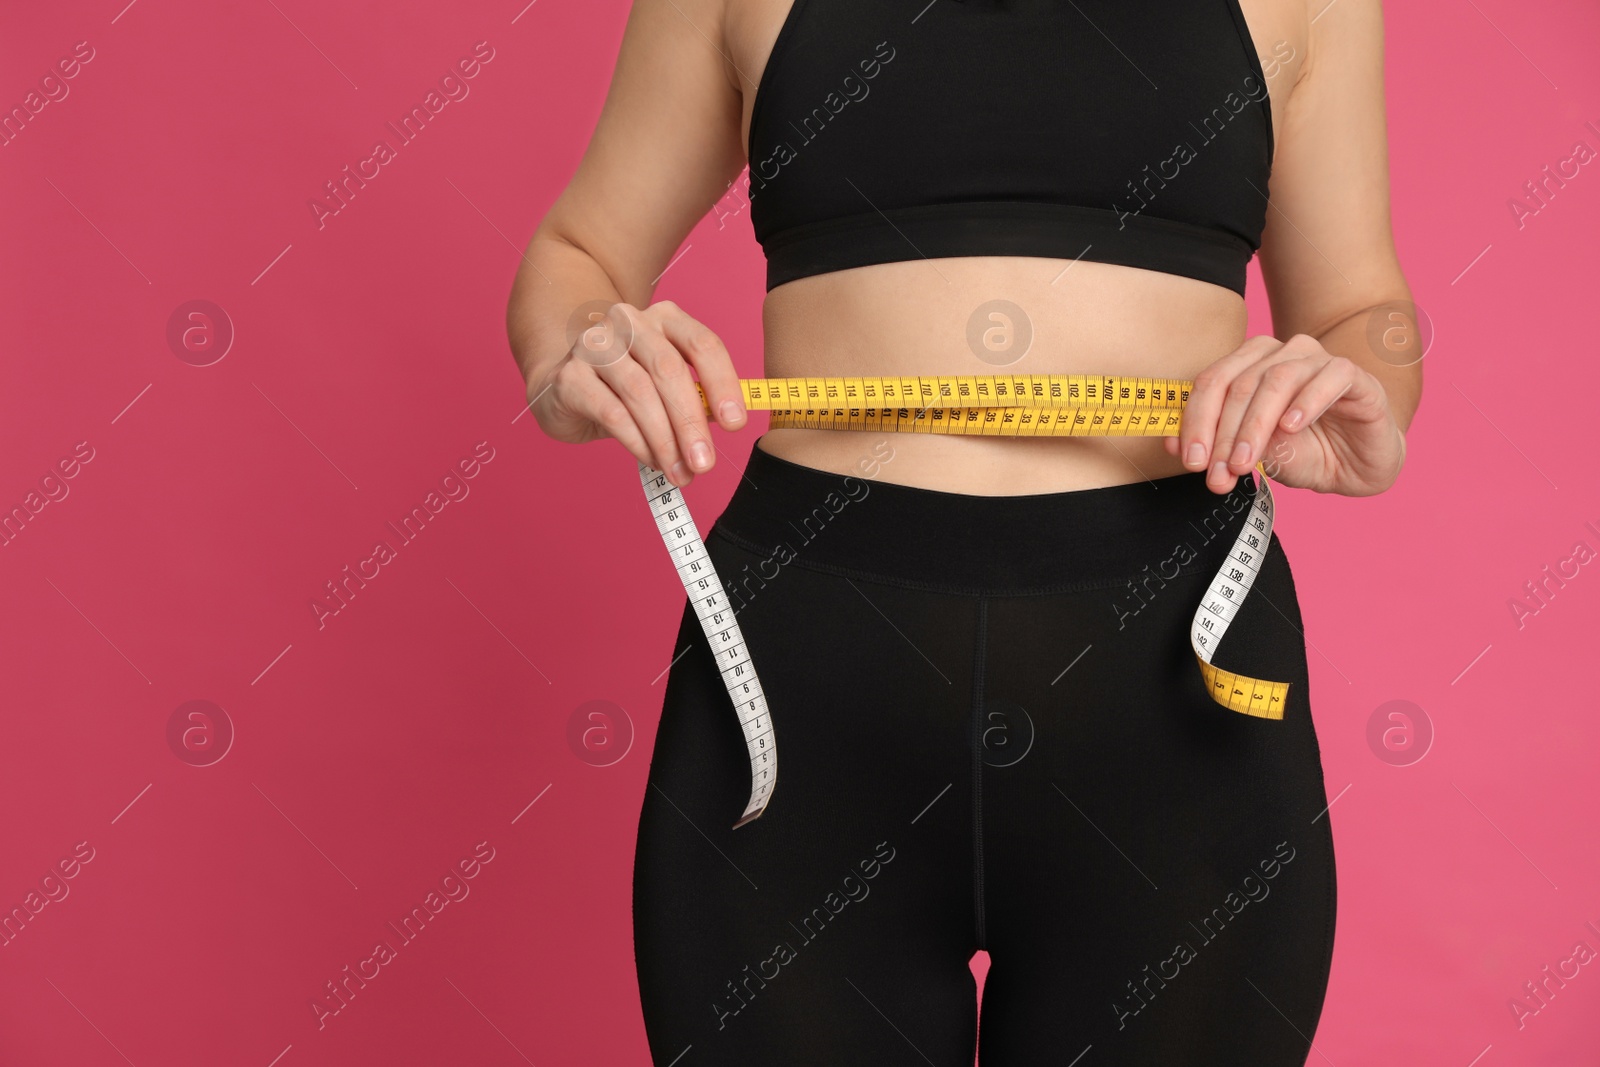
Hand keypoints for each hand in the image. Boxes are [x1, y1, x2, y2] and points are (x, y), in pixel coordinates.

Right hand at [526, 299, 746, 486]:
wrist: (563, 386)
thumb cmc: (624, 387)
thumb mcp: (666, 387)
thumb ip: (696, 397)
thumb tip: (725, 424)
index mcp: (665, 318)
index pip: (702, 344)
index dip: (723, 384)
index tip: (736, 424)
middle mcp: (629, 323)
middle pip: (669, 369)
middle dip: (691, 422)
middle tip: (704, 463)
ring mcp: (596, 345)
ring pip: (640, 393)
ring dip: (665, 440)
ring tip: (679, 472)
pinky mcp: (571, 375)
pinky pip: (611, 412)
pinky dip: (637, 441)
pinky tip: (651, 460)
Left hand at [1164, 333, 1406, 496]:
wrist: (1358, 467)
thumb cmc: (1305, 453)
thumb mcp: (1253, 456)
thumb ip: (1217, 445)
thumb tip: (1174, 444)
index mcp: (1249, 366)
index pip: (1211, 383)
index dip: (1196, 422)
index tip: (1192, 462)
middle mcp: (1280, 354)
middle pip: (1239, 382)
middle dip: (1224, 433)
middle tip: (1220, 473)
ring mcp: (1317, 360)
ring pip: (1277, 379)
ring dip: (1255, 425)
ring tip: (1246, 461)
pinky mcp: (1353, 374)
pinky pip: (1329, 376)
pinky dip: (1306, 401)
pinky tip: (1291, 427)